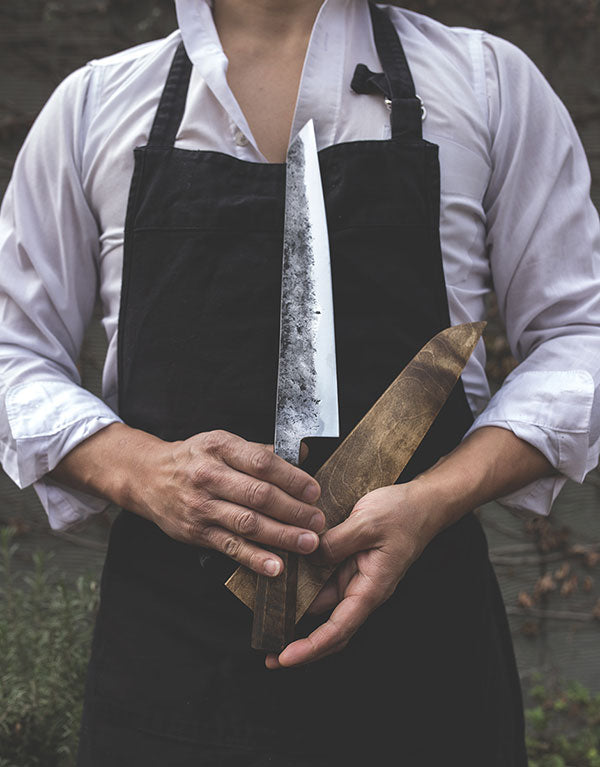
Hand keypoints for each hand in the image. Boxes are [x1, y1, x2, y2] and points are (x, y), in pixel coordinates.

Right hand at [134, 429, 323, 576]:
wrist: (148, 476)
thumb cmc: (194, 458)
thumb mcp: (222, 442)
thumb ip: (260, 451)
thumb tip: (302, 454)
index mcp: (220, 447)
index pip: (262, 462)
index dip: (291, 478)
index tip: (313, 491)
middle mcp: (209, 476)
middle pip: (258, 495)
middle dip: (293, 510)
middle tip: (318, 521)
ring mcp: (202, 506)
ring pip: (248, 523)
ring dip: (281, 536)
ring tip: (307, 543)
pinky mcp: (197, 532)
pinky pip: (230, 547)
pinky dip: (254, 558)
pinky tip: (275, 566)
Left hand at [265, 480, 444, 668]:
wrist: (422, 502)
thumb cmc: (403, 514)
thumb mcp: (367, 523)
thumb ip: (335, 542)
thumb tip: (307, 558)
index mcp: (371, 589)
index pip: (338, 629)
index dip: (311, 648)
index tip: (285, 658)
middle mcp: (361, 589)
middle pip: (327, 627)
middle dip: (298, 643)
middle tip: (267, 653)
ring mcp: (354, 578)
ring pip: (321, 604)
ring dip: (296, 613)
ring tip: (267, 620)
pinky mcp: (348, 563)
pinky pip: (322, 580)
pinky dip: (303, 585)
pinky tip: (283, 582)